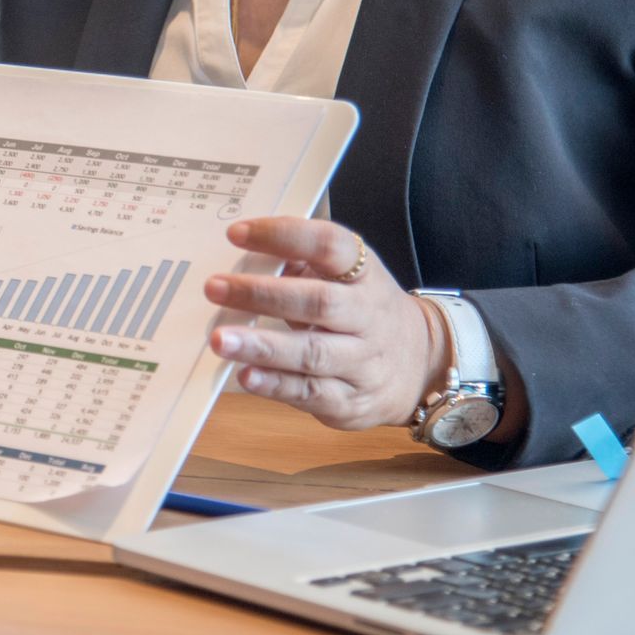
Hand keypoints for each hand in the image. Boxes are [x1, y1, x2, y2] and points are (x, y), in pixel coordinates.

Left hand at [204, 218, 448, 431]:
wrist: (420, 365)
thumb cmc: (361, 311)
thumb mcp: (345, 279)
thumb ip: (300, 264)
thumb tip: (237, 255)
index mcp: (364, 275)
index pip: (330, 245)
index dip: (285, 235)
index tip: (238, 233)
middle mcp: (368, 316)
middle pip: (319, 302)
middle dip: (263, 294)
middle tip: (214, 287)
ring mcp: (363, 362)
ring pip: (313, 353)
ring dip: (263, 346)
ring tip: (221, 339)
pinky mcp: (352, 402)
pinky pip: (311, 394)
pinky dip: (276, 385)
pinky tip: (245, 376)